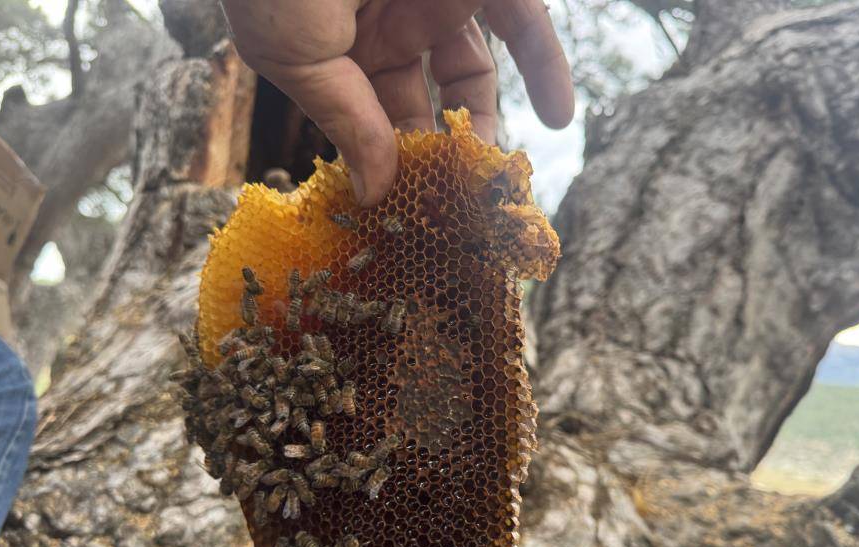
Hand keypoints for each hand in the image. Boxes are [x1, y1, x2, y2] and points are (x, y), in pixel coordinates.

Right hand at [220, 0, 573, 206]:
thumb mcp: (299, 60)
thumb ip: (346, 122)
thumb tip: (375, 194)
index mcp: (337, 50)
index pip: (373, 119)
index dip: (394, 164)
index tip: (413, 213)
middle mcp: (387, 25)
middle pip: (425, 104)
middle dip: (442, 155)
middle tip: (460, 205)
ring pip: (474, 72)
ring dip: (490, 125)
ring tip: (499, 179)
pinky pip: (523, 22)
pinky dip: (546, 66)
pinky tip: (559, 117)